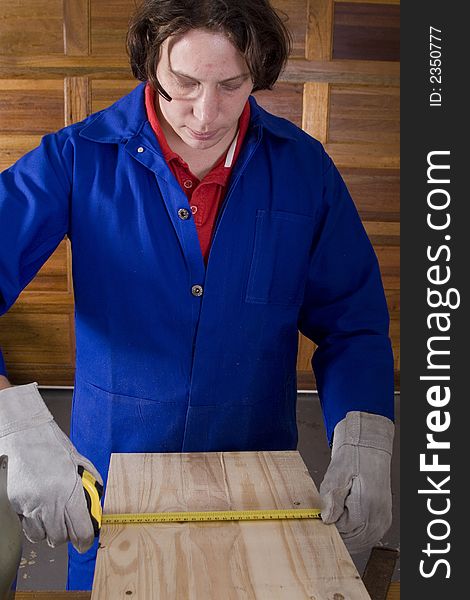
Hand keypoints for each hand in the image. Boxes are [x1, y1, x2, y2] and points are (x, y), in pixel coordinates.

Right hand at [0, 383, 101, 552]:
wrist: (21, 432)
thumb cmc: (48, 441)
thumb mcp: (75, 458)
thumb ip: (89, 476)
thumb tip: (98, 492)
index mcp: (68, 489)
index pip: (80, 529)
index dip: (84, 540)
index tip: (85, 542)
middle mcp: (49, 500)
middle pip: (59, 538)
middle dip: (65, 534)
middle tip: (67, 525)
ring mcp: (29, 504)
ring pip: (39, 535)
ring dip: (47, 529)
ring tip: (50, 514)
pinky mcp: (13, 504)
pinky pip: (24, 524)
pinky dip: (31, 521)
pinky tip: (35, 506)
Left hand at [319, 411, 393, 554]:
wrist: (369, 447)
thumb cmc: (354, 458)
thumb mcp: (336, 475)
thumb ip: (331, 499)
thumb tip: (327, 520)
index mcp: (367, 506)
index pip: (342, 532)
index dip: (327, 525)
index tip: (317, 516)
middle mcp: (378, 518)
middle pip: (351, 541)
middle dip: (335, 532)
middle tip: (324, 515)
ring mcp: (382, 521)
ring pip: (358, 542)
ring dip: (344, 534)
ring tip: (335, 513)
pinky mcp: (382, 520)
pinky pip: (366, 537)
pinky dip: (353, 533)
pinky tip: (344, 518)